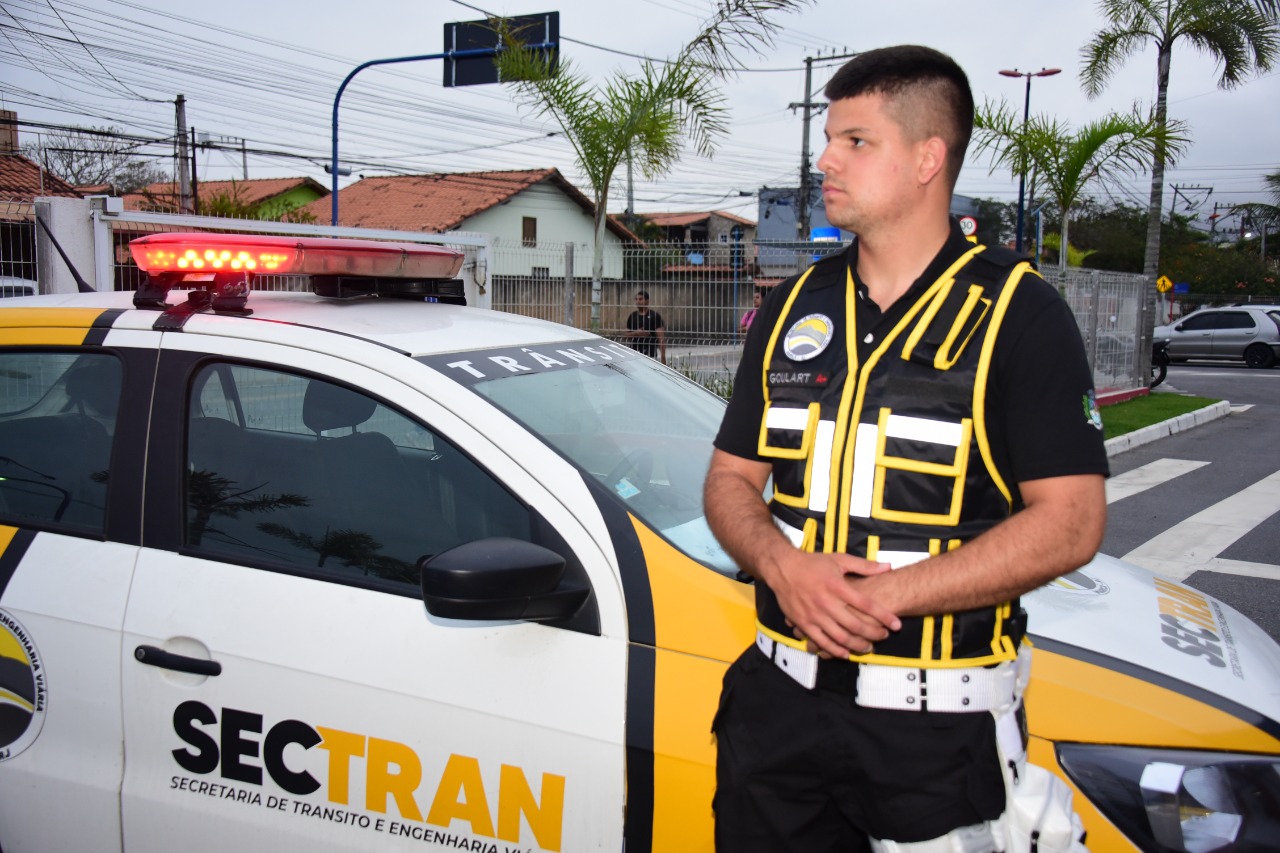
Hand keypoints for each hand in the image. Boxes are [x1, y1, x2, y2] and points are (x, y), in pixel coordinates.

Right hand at [766, 551, 899, 657]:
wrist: (783, 568)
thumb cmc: (812, 563)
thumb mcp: (839, 560)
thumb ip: (864, 565)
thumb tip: (888, 567)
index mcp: (837, 585)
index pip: (866, 604)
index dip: (884, 616)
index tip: (896, 624)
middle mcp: (826, 602)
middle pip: (855, 624)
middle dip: (873, 633)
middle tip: (884, 636)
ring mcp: (814, 615)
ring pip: (840, 637)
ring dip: (857, 645)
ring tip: (869, 647)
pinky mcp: (803, 623)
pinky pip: (821, 642)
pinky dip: (835, 650)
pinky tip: (846, 653)